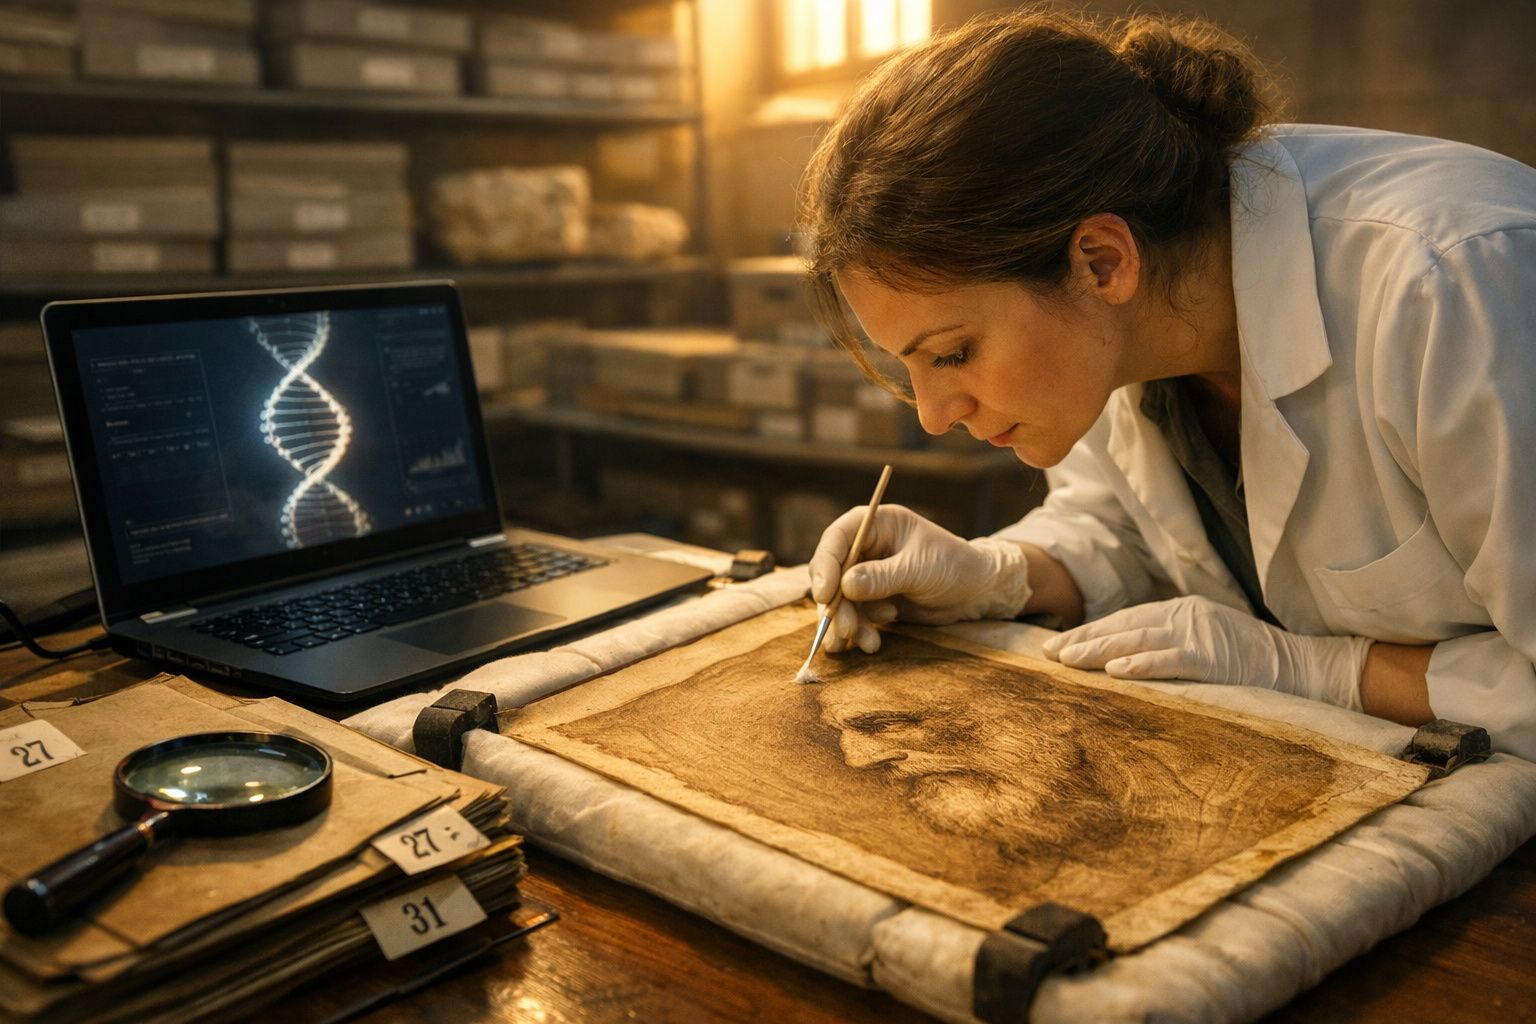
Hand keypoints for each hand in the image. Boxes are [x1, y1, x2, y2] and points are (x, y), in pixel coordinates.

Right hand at [807, 504, 1032, 653]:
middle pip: (833, 573)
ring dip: (848, 623)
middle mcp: (866, 547)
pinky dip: (858, 631)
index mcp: (877, 524)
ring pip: (841, 599)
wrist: (976, 590)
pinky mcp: (872, 599)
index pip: (837, 538)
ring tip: (866, 641)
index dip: (826, 565)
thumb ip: (883, 577)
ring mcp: (867, 574)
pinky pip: (854, 614)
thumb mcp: (920, 569)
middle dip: (836, 604)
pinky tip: (870, 643)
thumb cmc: (954, 565)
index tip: (825, 594)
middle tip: (845, 629)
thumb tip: (845, 586)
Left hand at [1041, 595, 1371, 709]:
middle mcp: (1185, 615)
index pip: (1126, 620)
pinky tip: (1116, 670)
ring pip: (1138, 640)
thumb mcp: (1206, 644)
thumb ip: (1171, 645)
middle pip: (1124, 626)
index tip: (1059, 644)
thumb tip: (1126, 659)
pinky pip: (1171, 660)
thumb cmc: (1252, 662)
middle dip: (1084, 639)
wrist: (1303, 666)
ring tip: (1068, 660)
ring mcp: (1200, 634)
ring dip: (1100, 650)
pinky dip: (1142, 664)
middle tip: (1049, 653)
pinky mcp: (1214, 657)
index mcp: (1182, 611)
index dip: (1091, 631)